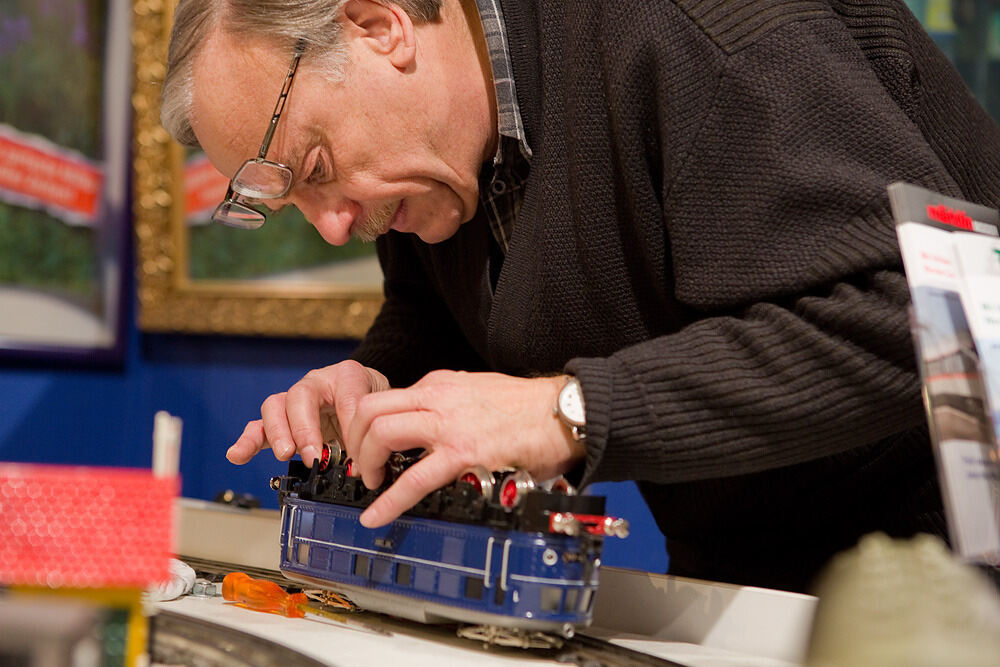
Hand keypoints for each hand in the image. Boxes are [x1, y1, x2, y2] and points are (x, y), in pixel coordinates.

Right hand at [227, 360, 390, 467]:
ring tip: (284, 453)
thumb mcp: (382, 410)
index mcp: (348, 376)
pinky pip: (259, 426)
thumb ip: (374, 432)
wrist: (367, 394)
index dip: (349, 427)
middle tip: (313, 456)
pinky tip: (237, 454)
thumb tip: (364, 467)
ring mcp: (296, 400)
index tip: (356, 455)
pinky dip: (247, 440)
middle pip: (300, 395)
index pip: (346, 397)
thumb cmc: (372, 400)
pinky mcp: (281, 419)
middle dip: (305, 429)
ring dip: (278, 433)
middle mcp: (317, 383)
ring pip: (276, 406)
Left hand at [344, 371, 585, 527]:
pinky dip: (387, 502)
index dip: (364, 425)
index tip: (363, 445)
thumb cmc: (528, 407)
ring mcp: (448, 425)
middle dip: (354, 440)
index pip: (384, 398)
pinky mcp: (463, 454)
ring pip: (380, 434)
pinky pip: (412, 480)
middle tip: (359, 465)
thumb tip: (429, 422)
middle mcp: (437, 398)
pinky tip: (376, 516)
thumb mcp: (477, 389)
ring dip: (364, 463)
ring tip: (368, 484)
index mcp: (439, 384)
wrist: (563, 412)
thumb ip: (449, 403)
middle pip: (369, 411)